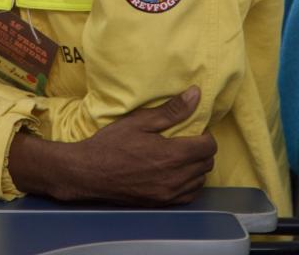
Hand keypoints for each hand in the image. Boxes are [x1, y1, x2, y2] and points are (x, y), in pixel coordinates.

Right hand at [8, 86, 216, 205]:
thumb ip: (171, 110)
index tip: (192, 130)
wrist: (88, 173)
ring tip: (179, 157)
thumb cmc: (111, 144)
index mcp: (172, 155)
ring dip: (196, 167)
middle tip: (185, 141)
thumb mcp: (139, 121)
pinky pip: (189, 195)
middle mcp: (175, 178)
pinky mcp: (162, 203)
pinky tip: (174, 173)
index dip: (204, 135)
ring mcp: (169, 194)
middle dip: (201, 150)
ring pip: (200, 180)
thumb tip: (195, 94)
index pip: (209, 147)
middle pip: (207, 163)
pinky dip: (188, 184)